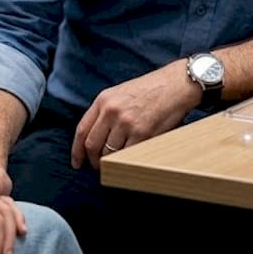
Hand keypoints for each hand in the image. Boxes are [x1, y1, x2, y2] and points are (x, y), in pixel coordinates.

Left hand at [71, 62, 195, 169]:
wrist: (176, 84)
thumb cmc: (150, 90)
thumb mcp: (120, 94)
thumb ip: (105, 112)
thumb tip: (94, 138)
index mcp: (103, 100)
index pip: (82, 130)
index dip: (77, 150)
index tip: (77, 162)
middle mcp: (112, 111)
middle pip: (92, 145)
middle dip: (93, 161)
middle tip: (97, 168)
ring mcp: (127, 122)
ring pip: (109, 153)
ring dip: (109, 164)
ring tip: (114, 166)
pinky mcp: (143, 133)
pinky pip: (127, 155)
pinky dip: (125, 162)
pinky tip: (128, 162)